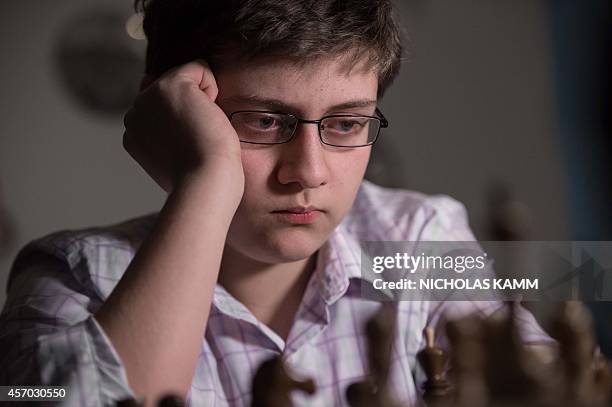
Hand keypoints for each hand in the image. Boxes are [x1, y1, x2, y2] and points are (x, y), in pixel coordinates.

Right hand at [123, 60, 243, 193]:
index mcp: (134, 132)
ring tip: (200, 130)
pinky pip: (200, 68)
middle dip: (194, 110)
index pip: (165, 107)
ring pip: (187, 79)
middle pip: (177, 90)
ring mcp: (148, 98)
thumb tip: (163, 98)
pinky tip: (206, 116)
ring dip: (203, 102)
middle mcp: (134, 112)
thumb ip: (167, 131)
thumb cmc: (200, 178)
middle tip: (195, 141)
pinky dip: (213, 89)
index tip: (188, 148)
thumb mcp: (176, 157)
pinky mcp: (169, 85)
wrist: (205, 183)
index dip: (186, 122)